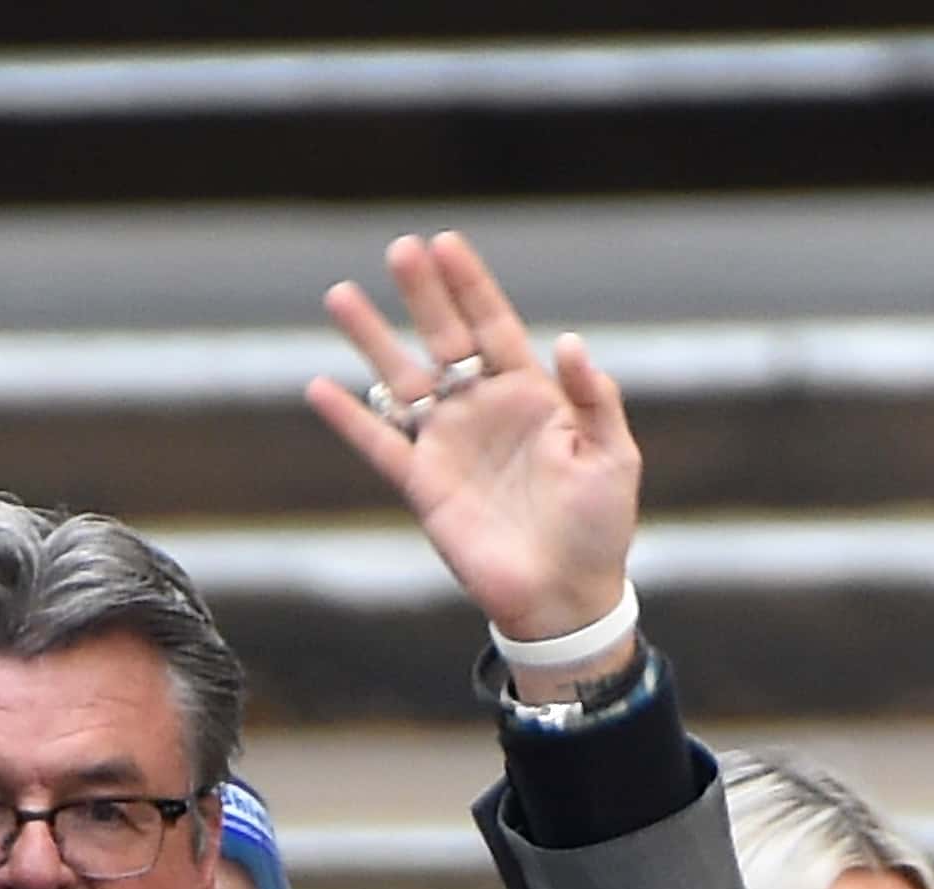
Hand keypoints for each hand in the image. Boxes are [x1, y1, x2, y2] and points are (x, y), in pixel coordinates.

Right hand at [312, 233, 643, 647]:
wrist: (566, 598)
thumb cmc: (598, 529)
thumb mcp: (613, 458)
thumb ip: (596, 400)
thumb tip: (569, 342)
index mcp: (529, 395)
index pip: (492, 326)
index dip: (469, 286)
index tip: (445, 244)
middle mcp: (482, 410)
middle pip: (444, 339)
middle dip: (423, 295)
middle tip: (400, 251)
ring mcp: (449, 445)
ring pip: (401, 379)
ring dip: (372, 339)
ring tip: (342, 295)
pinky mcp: (425, 485)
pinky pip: (380, 445)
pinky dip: (349, 419)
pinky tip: (320, 388)